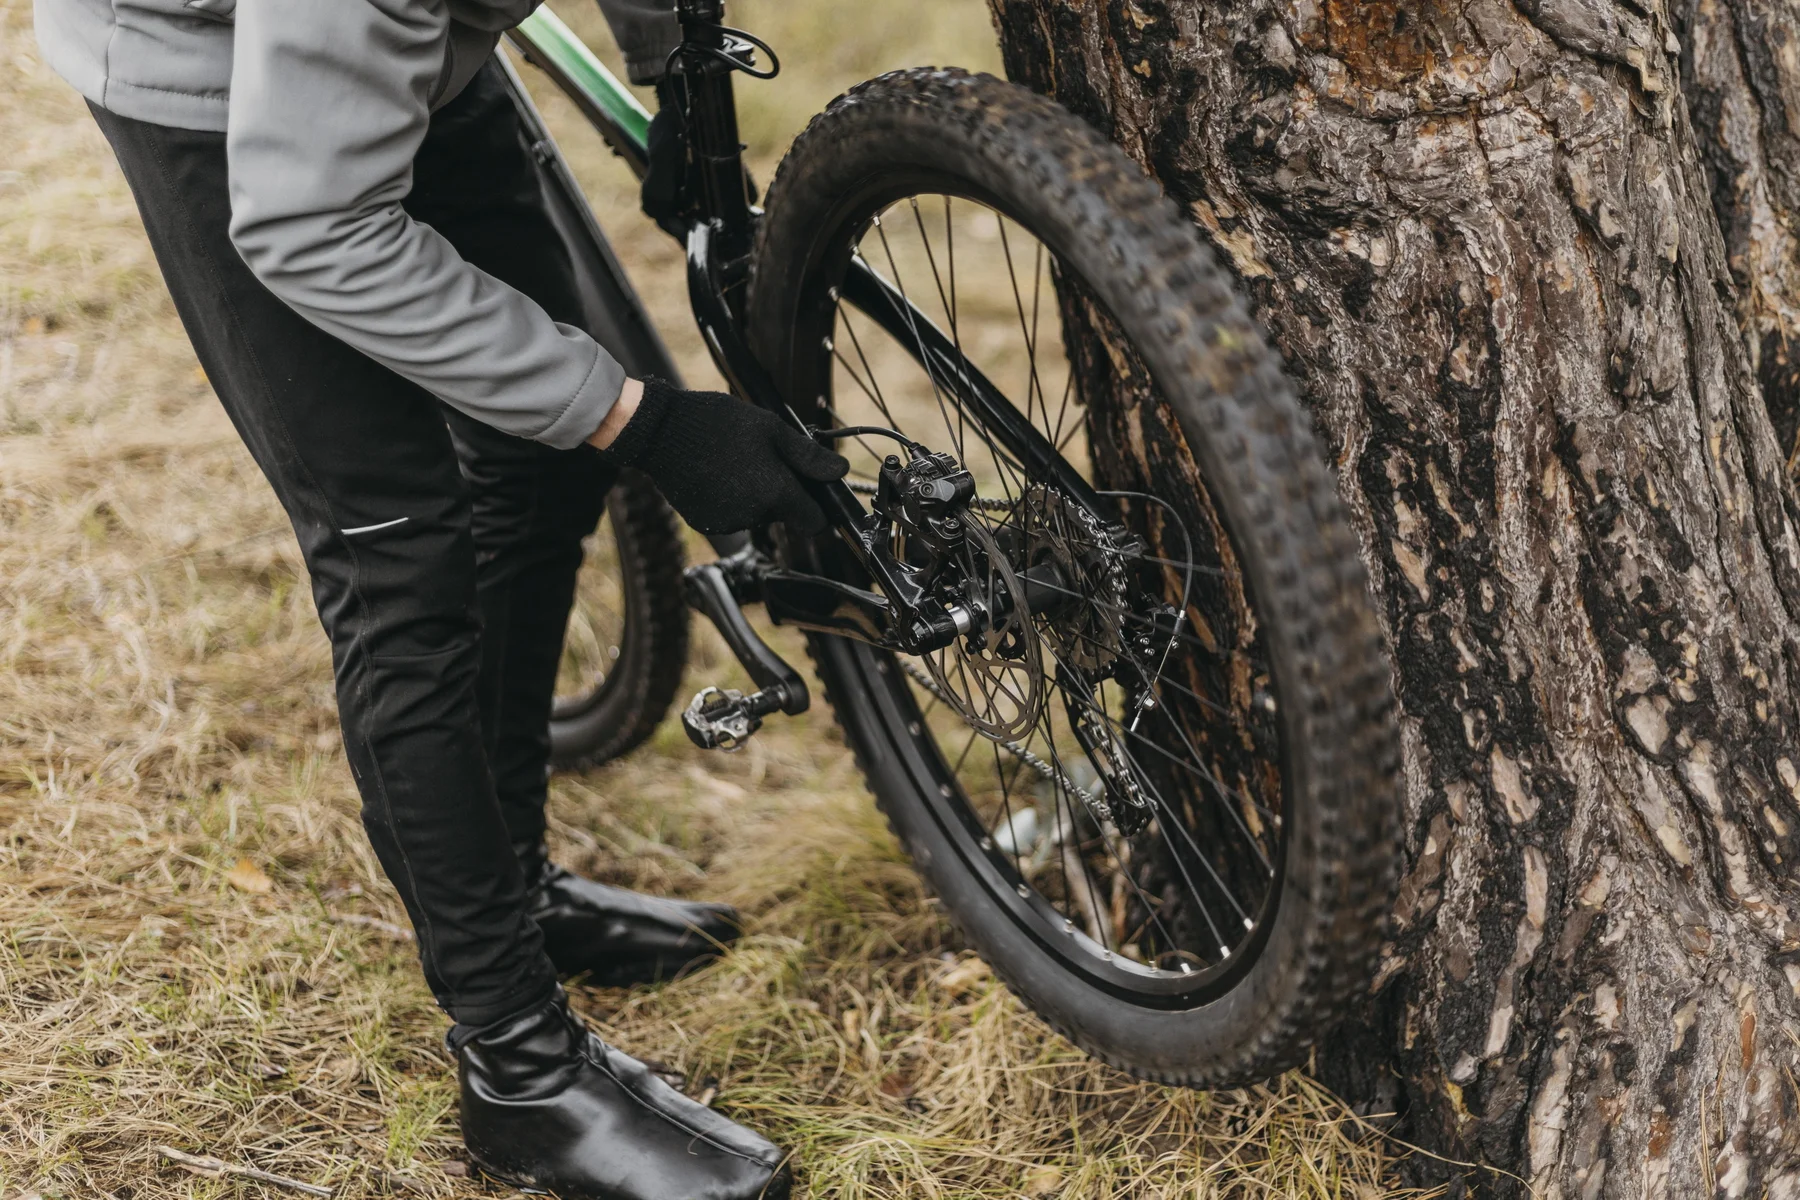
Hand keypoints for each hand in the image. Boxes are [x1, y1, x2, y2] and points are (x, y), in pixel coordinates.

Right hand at [591, 378, 848, 535]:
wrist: (660, 431)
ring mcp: (727, 522)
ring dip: (753, 495)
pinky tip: (716, 473)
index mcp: (775, 492)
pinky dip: (728, 500)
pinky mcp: (705, 523)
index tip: (812, 490)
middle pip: (784, 513)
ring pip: (757, 514)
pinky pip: (730, 515)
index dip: (817, 506)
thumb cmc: (716, 423)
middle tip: (762, 457)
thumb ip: (808, 456)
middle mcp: (753, 515)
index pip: (814, 521)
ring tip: (734, 461)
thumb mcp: (771, 429)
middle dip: (781, 492)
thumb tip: (840, 472)